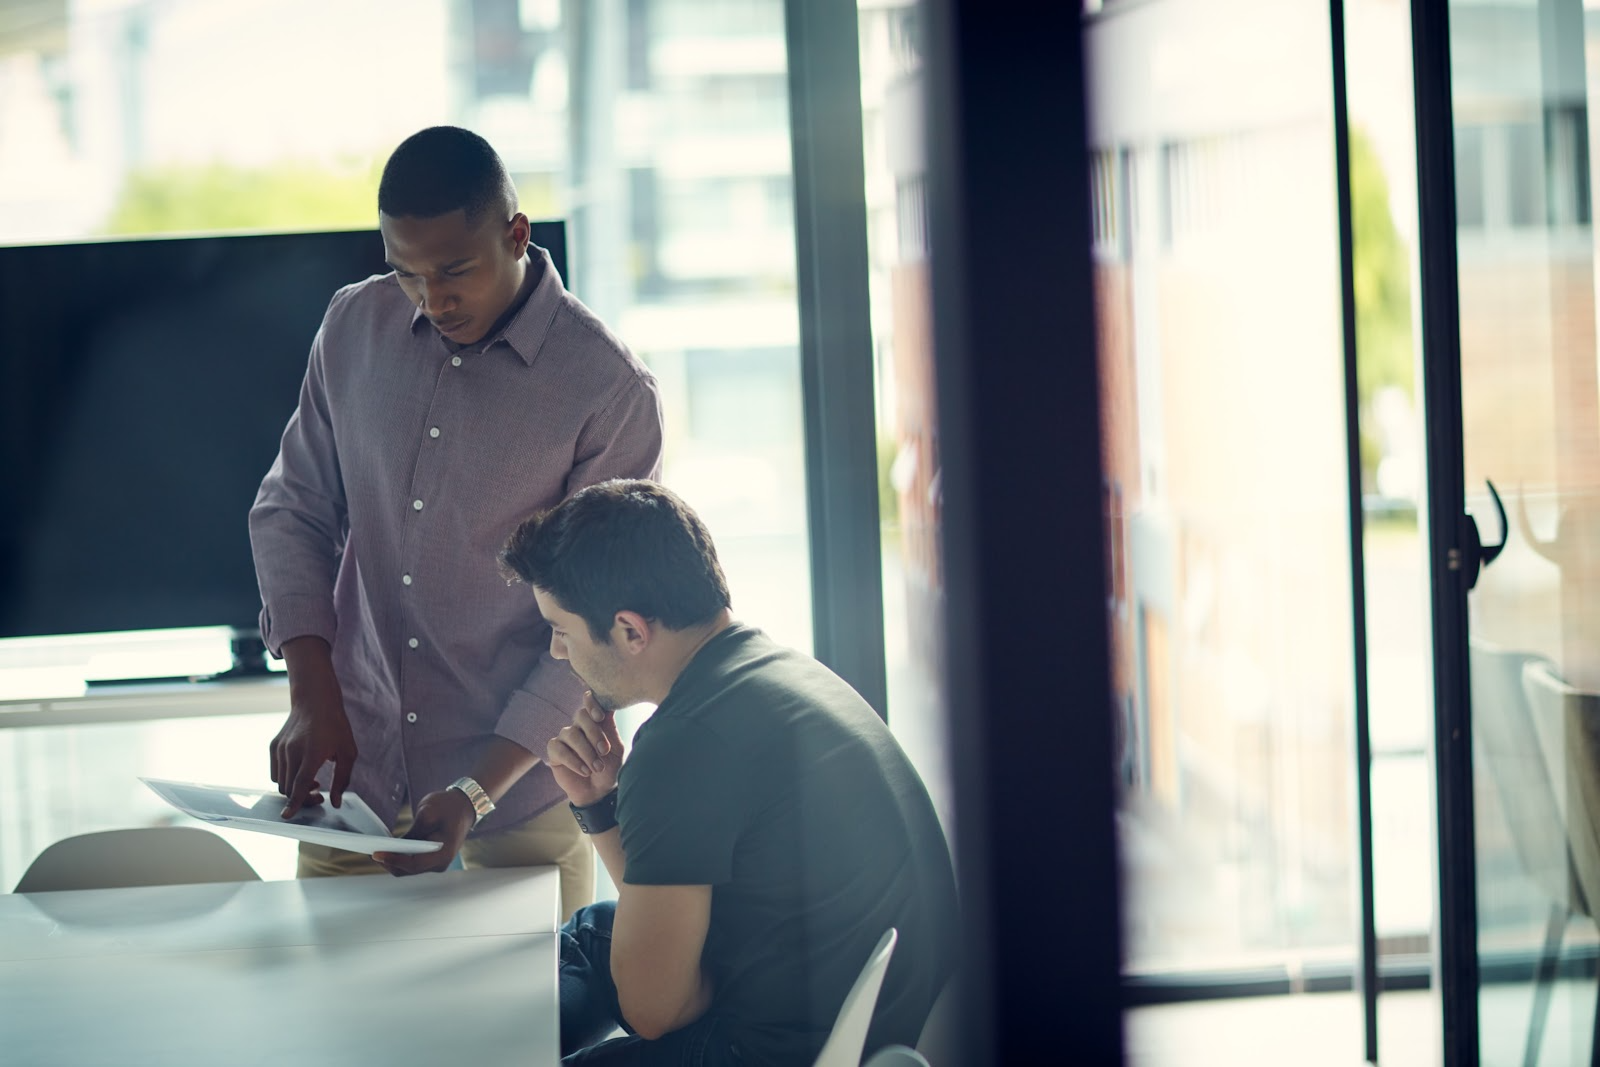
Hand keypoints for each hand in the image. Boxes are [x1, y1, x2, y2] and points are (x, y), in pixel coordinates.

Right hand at [272, 637, 357, 818]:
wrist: (315, 701)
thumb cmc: (336, 727)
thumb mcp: (348, 752)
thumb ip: (342, 779)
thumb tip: (336, 802)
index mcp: (312, 753)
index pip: (300, 784)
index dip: (295, 802)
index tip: (287, 816)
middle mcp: (292, 752)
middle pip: (289, 788)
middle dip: (302, 798)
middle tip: (320, 795)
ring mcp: (280, 749)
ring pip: (280, 782)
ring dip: (294, 789)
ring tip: (314, 782)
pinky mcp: (273, 746)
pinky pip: (275, 772)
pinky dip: (285, 778)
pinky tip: (301, 772)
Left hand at [373, 787, 473, 875]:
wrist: (465, 805)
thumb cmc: (449, 807)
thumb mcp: (429, 812)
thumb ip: (413, 831)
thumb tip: (396, 845)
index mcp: (443, 854)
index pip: (413, 864)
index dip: (393, 860)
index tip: (376, 853)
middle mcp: (440, 863)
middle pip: (408, 870)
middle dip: (389, 862)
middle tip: (372, 851)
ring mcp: (436, 862)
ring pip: (407, 868)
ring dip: (393, 860)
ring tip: (378, 850)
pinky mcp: (431, 858)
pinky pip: (411, 862)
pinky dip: (399, 857)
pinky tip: (389, 848)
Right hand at [546, 692, 623, 807]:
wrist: (599, 792)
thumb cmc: (609, 768)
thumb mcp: (616, 750)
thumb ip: (611, 730)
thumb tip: (609, 709)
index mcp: (595, 721)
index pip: (589, 701)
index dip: (592, 703)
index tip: (600, 717)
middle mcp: (579, 726)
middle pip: (580, 715)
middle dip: (594, 733)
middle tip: (604, 752)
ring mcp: (565, 737)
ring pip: (571, 733)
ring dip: (586, 752)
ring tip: (597, 768)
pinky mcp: (554, 752)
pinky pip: (559, 749)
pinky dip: (573, 761)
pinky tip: (584, 771)